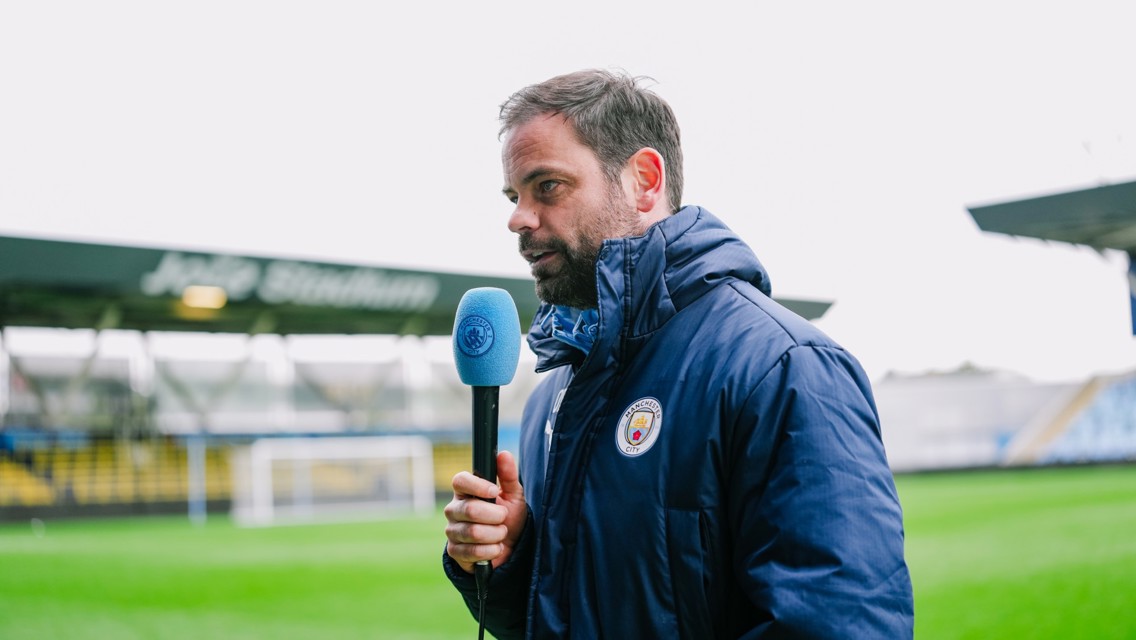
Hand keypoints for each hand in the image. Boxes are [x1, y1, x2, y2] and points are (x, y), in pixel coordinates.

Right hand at [444, 450, 526, 572]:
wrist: (510, 547)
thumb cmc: (509, 517)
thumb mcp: (513, 495)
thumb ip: (508, 475)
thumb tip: (503, 454)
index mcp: (465, 491)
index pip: (459, 481)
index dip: (477, 486)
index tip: (494, 491)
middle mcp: (454, 509)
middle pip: (470, 510)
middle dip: (495, 516)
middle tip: (504, 518)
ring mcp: (452, 530)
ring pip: (473, 532)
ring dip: (496, 535)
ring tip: (501, 533)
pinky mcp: (454, 551)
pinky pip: (472, 552)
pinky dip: (491, 551)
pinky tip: (496, 548)